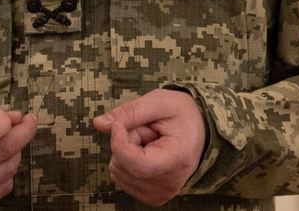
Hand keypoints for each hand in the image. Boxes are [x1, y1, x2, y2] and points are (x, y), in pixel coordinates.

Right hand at [0, 100, 37, 210]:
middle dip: (23, 133)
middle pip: (3, 150)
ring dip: (15, 153)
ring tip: (8, 143)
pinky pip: (3, 188)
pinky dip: (7, 173)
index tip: (8, 117)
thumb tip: (16, 118)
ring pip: (7, 169)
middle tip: (29, 123)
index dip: (6, 123)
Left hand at [92, 89, 205, 206]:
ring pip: (119, 172)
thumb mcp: (157, 102)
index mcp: (177, 159)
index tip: (119, 124)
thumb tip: (99, 124)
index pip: (136, 165)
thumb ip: (128, 112)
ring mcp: (162, 193)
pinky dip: (126, 163)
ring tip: (148, 141)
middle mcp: (171, 183)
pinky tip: (145, 152)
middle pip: (124, 166)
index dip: (119, 143)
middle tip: (147, 131)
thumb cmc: (180, 112)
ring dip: (126, 152)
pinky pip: (121, 179)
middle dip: (125, 142)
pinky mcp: (153, 196)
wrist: (199, 128)